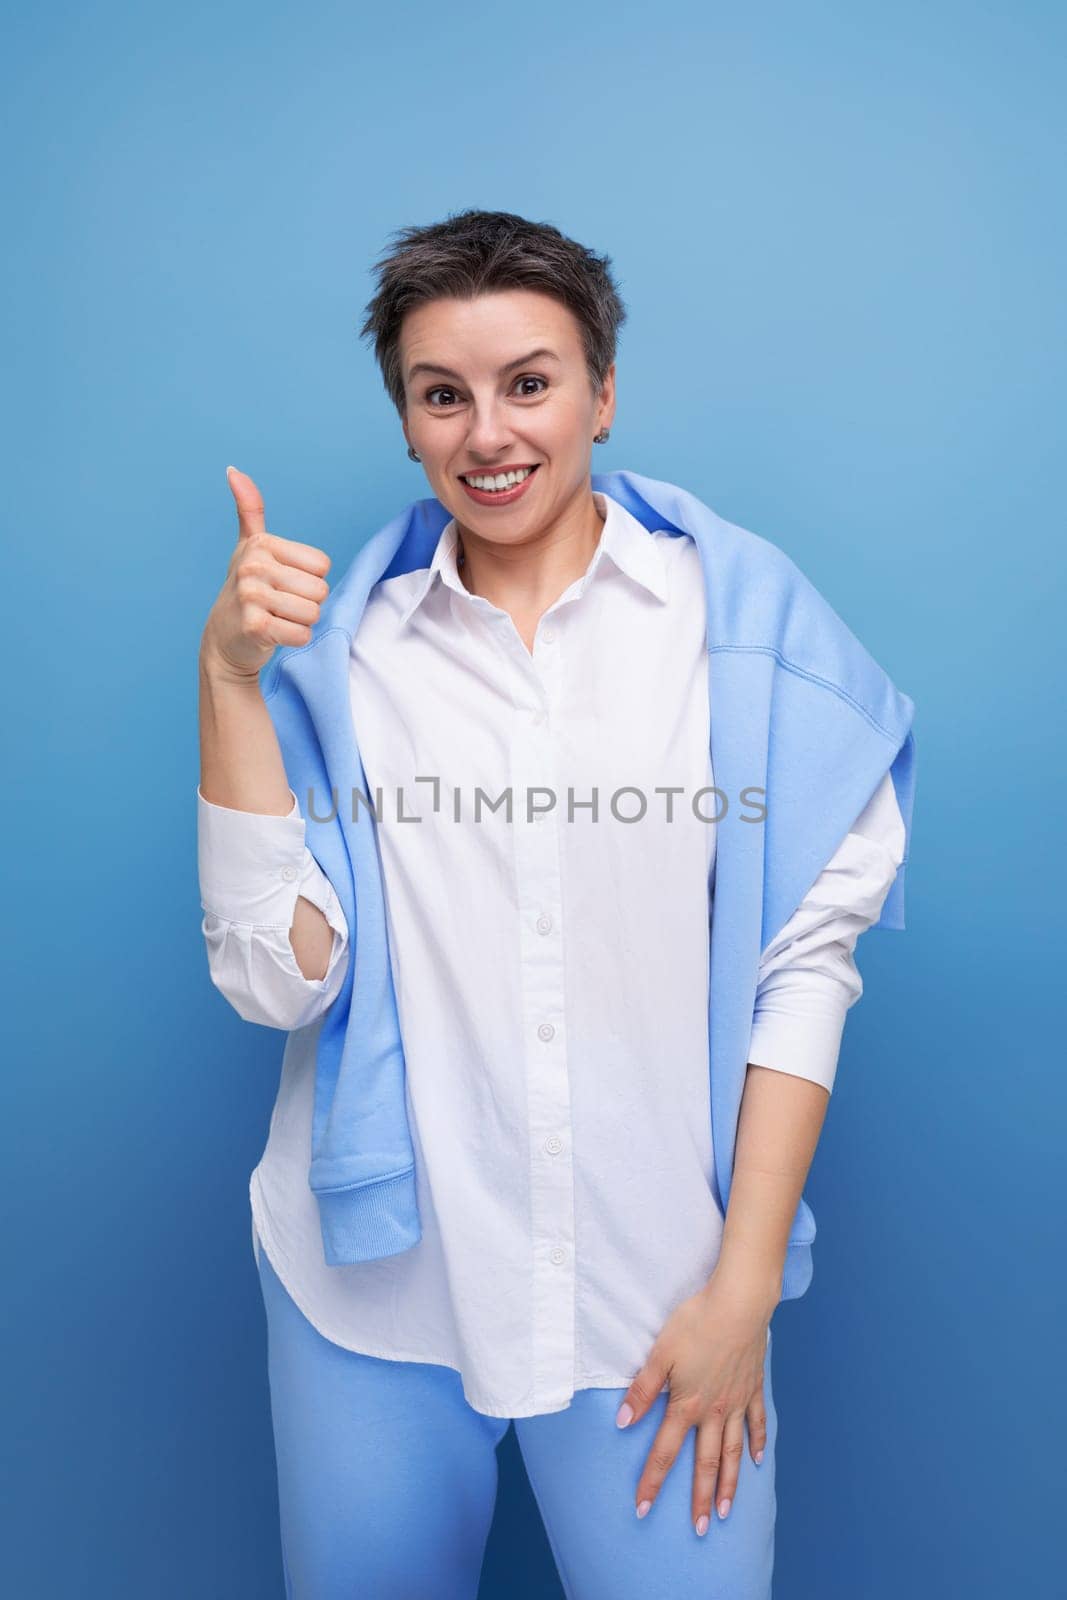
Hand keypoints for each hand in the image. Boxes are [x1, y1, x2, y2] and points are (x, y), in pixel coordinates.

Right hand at [200, 466, 332, 681]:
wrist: (224, 638)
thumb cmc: (246, 588)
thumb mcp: (249, 546)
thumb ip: (249, 509)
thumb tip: (233, 470)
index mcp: (261, 544)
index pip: (322, 565)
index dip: (310, 579)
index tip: (284, 583)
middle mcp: (253, 565)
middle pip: (320, 590)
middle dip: (306, 603)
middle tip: (280, 605)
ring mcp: (251, 596)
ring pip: (313, 613)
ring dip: (300, 622)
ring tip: (277, 618)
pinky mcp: (255, 627)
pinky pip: (302, 634)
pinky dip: (294, 639)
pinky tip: (274, 634)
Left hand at [614, 1272, 772, 1537]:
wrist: (739, 1304)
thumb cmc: (696, 1323)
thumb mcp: (661, 1353)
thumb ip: (643, 1390)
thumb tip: (622, 1422)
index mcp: (687, 1404)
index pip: (664, 1452)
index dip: (652, 1481)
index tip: (643, 1509)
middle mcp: (714, 1411)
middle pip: (704, 1463)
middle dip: (698, 1499)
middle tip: (698, 1530)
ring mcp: (738, 1402)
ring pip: (733, 1451)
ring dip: (729, 1484)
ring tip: (725, 1512)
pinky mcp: (754, 1388)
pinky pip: (757, 1423)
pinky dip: (757, 1443)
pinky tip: (756, 1461)